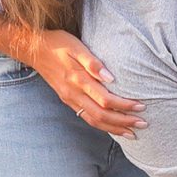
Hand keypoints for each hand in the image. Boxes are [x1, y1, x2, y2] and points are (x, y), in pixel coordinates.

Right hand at [18, 26, 144, 136]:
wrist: (33, 49)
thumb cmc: (58, 43)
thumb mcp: (75, 46)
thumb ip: (92, 62)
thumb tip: (110, 77)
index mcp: (77, 80)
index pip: (105, 100)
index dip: (124, 106)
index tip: (141, 106)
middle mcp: (73, 94)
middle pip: (101, 115)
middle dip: (123, 122)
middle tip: (143, 124)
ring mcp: (69, 99)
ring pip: (94, 120)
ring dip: (114, 128)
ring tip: (132, 133)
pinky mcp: (68, 100)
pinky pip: (86, 117)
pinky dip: (102, 125)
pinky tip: (113, 128)